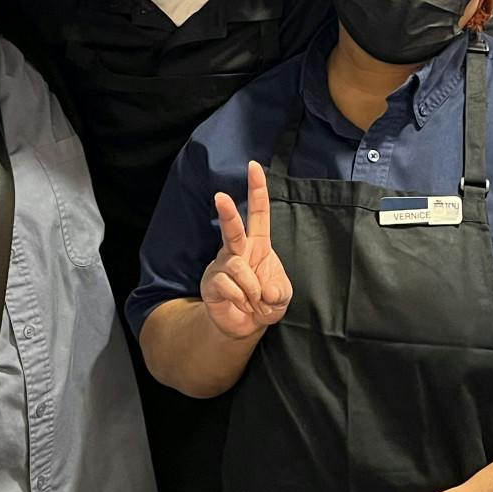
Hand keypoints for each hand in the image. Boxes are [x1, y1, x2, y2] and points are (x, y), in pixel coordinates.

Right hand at [200, 160, 291, 339]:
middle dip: (226, 212)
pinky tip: (242, 304)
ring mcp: (222, 265)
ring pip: (236, 266)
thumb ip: (278, 290)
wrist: (246, 325)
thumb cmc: (265, 301)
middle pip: (232, 227)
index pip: (258, 212)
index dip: (257, 190)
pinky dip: (241, 299)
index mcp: (258, 244)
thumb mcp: (281, 296)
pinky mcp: (211, 282)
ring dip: (252, 289)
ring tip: (254, 300)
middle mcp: (237, 250)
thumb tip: (263, 288)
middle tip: (220, 196)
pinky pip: (228, 286)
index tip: (254, 166)